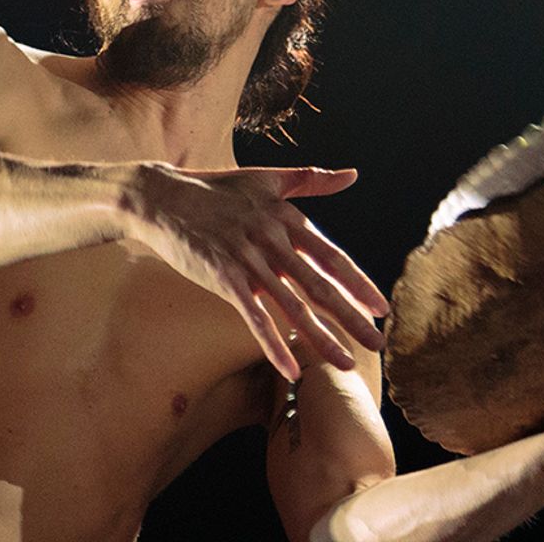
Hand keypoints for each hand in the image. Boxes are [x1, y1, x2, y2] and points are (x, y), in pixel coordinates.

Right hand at [119, 162, 389, 379]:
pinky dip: (273, 344)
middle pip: (319, 285)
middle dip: (351, 317)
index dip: (358, 284)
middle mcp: (272, 240)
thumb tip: (353, 174)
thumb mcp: (267, 179)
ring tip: (346, 363)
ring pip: (292, 306)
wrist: (162, 197)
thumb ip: (312, 180)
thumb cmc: (215, 189)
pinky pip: (254, 316)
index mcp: (286, 219)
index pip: (331, 256)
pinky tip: (291, 369)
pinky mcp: (223, 276)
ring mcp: (247, 259)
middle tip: (378, 344)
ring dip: (321, 338)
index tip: (381, 308)